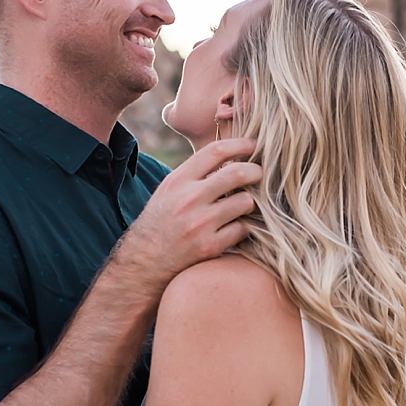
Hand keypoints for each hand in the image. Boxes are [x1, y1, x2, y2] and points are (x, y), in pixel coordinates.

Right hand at [117, 138, 260, 293]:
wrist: (145, 261)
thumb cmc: (161, 221)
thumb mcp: (169, 190)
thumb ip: (195, 174)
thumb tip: (231, 157)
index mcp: (178, 180)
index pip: (215, 151)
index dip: (240, 144)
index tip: (253, 145)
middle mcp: (189, 199)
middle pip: (237, 173)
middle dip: (255, 171)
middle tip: (259, 174)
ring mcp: (201, 223)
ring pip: (245, 202)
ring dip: (250, 202)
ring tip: (244, 204)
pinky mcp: (210, 246)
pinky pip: (243, 229)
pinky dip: (244, 227)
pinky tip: (237, 227)